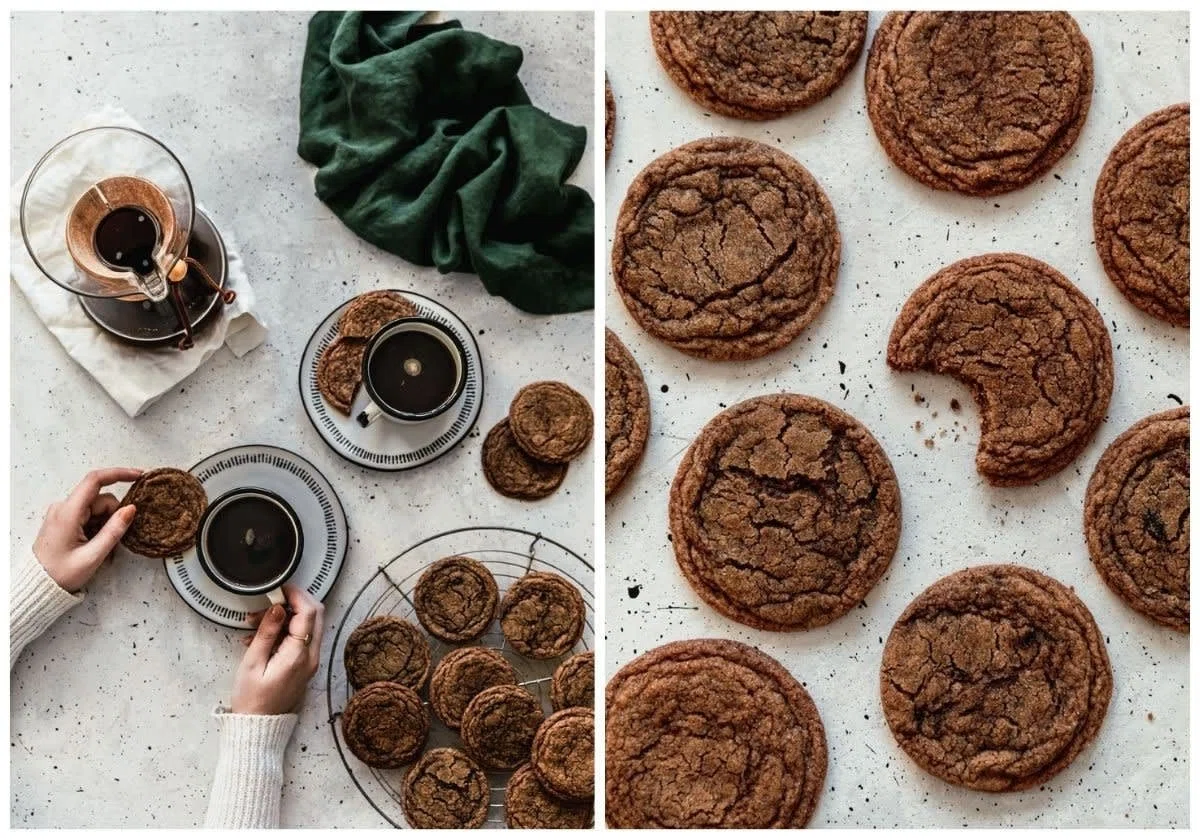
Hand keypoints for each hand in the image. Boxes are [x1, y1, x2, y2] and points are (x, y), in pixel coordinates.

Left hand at [32, 467, 143, 592]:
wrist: (39, 586)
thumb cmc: (61, 574)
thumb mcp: (93, 556)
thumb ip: (114, 530)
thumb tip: (131, 509)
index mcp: (68, 512)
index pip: (94, 480)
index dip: (119, 474)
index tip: (139, 476)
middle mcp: (63, 507)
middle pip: (101, 499)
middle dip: (114, 516)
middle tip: (114, 541)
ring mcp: (62, 512)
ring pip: (97, 508)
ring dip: (106, 524)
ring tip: (102, 548)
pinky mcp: (64, 519)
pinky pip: (89, 515)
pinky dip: (98, 527)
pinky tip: (95, 544)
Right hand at [232, 584, 324, 714]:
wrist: (258, 726)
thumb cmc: (252, 699)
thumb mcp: (253, 663)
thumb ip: (267, 632)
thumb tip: (278, 607)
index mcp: (299, 655)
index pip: (308, 613)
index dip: (296, 595)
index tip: (280, 588)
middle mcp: (311, 657)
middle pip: (315, 616)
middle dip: (294, 602)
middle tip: (269, 601)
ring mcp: (311, 661)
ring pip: (308, 626)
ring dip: (286, 617)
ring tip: (255, 623)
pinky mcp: (305, 665)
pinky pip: (301, 639)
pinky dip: (285, 631)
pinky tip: (260, 637)